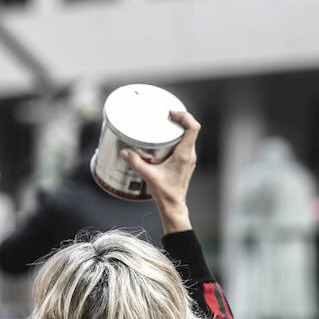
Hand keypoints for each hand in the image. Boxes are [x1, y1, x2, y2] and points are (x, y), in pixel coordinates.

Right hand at [120, 109, 197, 233]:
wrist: (173, 205)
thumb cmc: (166, 193)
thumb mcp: (149, 176)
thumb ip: (136, 163)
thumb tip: (124, 152)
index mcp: (184, 154)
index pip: (194, 128)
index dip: (185, 116)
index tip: (172, 113)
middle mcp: (189, 154)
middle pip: (191, 129)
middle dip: (180, 119)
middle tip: (166, 115)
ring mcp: (188, 158)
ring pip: (188, 137)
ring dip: (178, 128)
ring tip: (165, 123)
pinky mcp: (185, 162)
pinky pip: (184, 144)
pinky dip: (176, 138)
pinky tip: (164, 139)